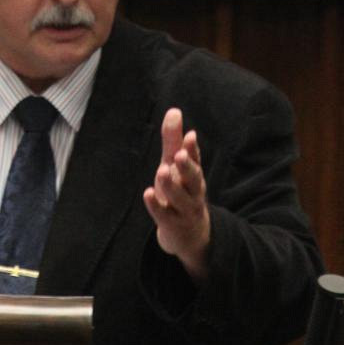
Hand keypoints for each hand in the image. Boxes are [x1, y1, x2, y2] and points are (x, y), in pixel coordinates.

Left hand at [143, 108, 210, 282]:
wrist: (188, 233)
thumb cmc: (180, 191)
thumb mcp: (174, 165)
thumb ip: (173, 140)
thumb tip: (174, 110)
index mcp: (193, 176)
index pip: (195, 161)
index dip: (192, 149)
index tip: (189, 136)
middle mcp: (193, 192)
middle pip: (194, 179)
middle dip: (187, 167)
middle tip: (178, 155)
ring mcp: (184, 209)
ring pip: (180, 198)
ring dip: (171, 185)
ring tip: (162, 171)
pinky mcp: (171, 224)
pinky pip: (164, 215)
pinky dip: (156, 206)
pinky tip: (147, 194)